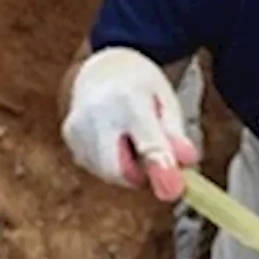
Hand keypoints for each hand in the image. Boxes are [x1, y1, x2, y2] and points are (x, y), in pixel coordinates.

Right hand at [62, 47, 196, 202]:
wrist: (101, 67)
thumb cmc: (140, 86)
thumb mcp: (166, 100)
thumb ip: (175, 134)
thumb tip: (187, 163)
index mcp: (130, 98)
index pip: (146, 141)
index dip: (160, 168)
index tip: (174, 190)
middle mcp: (97, 113)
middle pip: (118, 169)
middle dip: (139, 174)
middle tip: (151, 156)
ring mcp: (78, 126)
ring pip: (107, 172)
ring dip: (126, 167)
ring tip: (131, 136)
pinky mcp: (70, 137)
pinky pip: (95, 166)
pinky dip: (111, 162)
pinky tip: (114, 138)